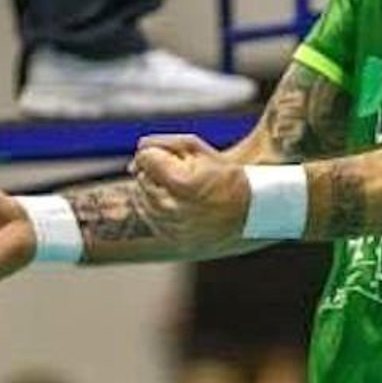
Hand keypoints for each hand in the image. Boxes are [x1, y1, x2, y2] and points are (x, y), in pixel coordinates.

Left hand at [131, 134, 249, 250]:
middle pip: (140, 177)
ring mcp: (170, 227)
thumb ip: (159, 144)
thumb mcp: (196, 147)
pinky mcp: (171, 238)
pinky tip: (178, 202)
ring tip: (180, 188)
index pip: (144, 157)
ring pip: (141, 197)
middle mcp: (171, 208)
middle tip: (181, 172)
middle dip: (155, 170)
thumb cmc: (222, 173)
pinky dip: (157, 206)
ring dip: (154, 188)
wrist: (248, 210)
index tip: (176, 159)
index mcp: (179, 183)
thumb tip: (133, 162)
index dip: (157, 153)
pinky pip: (149, 216)